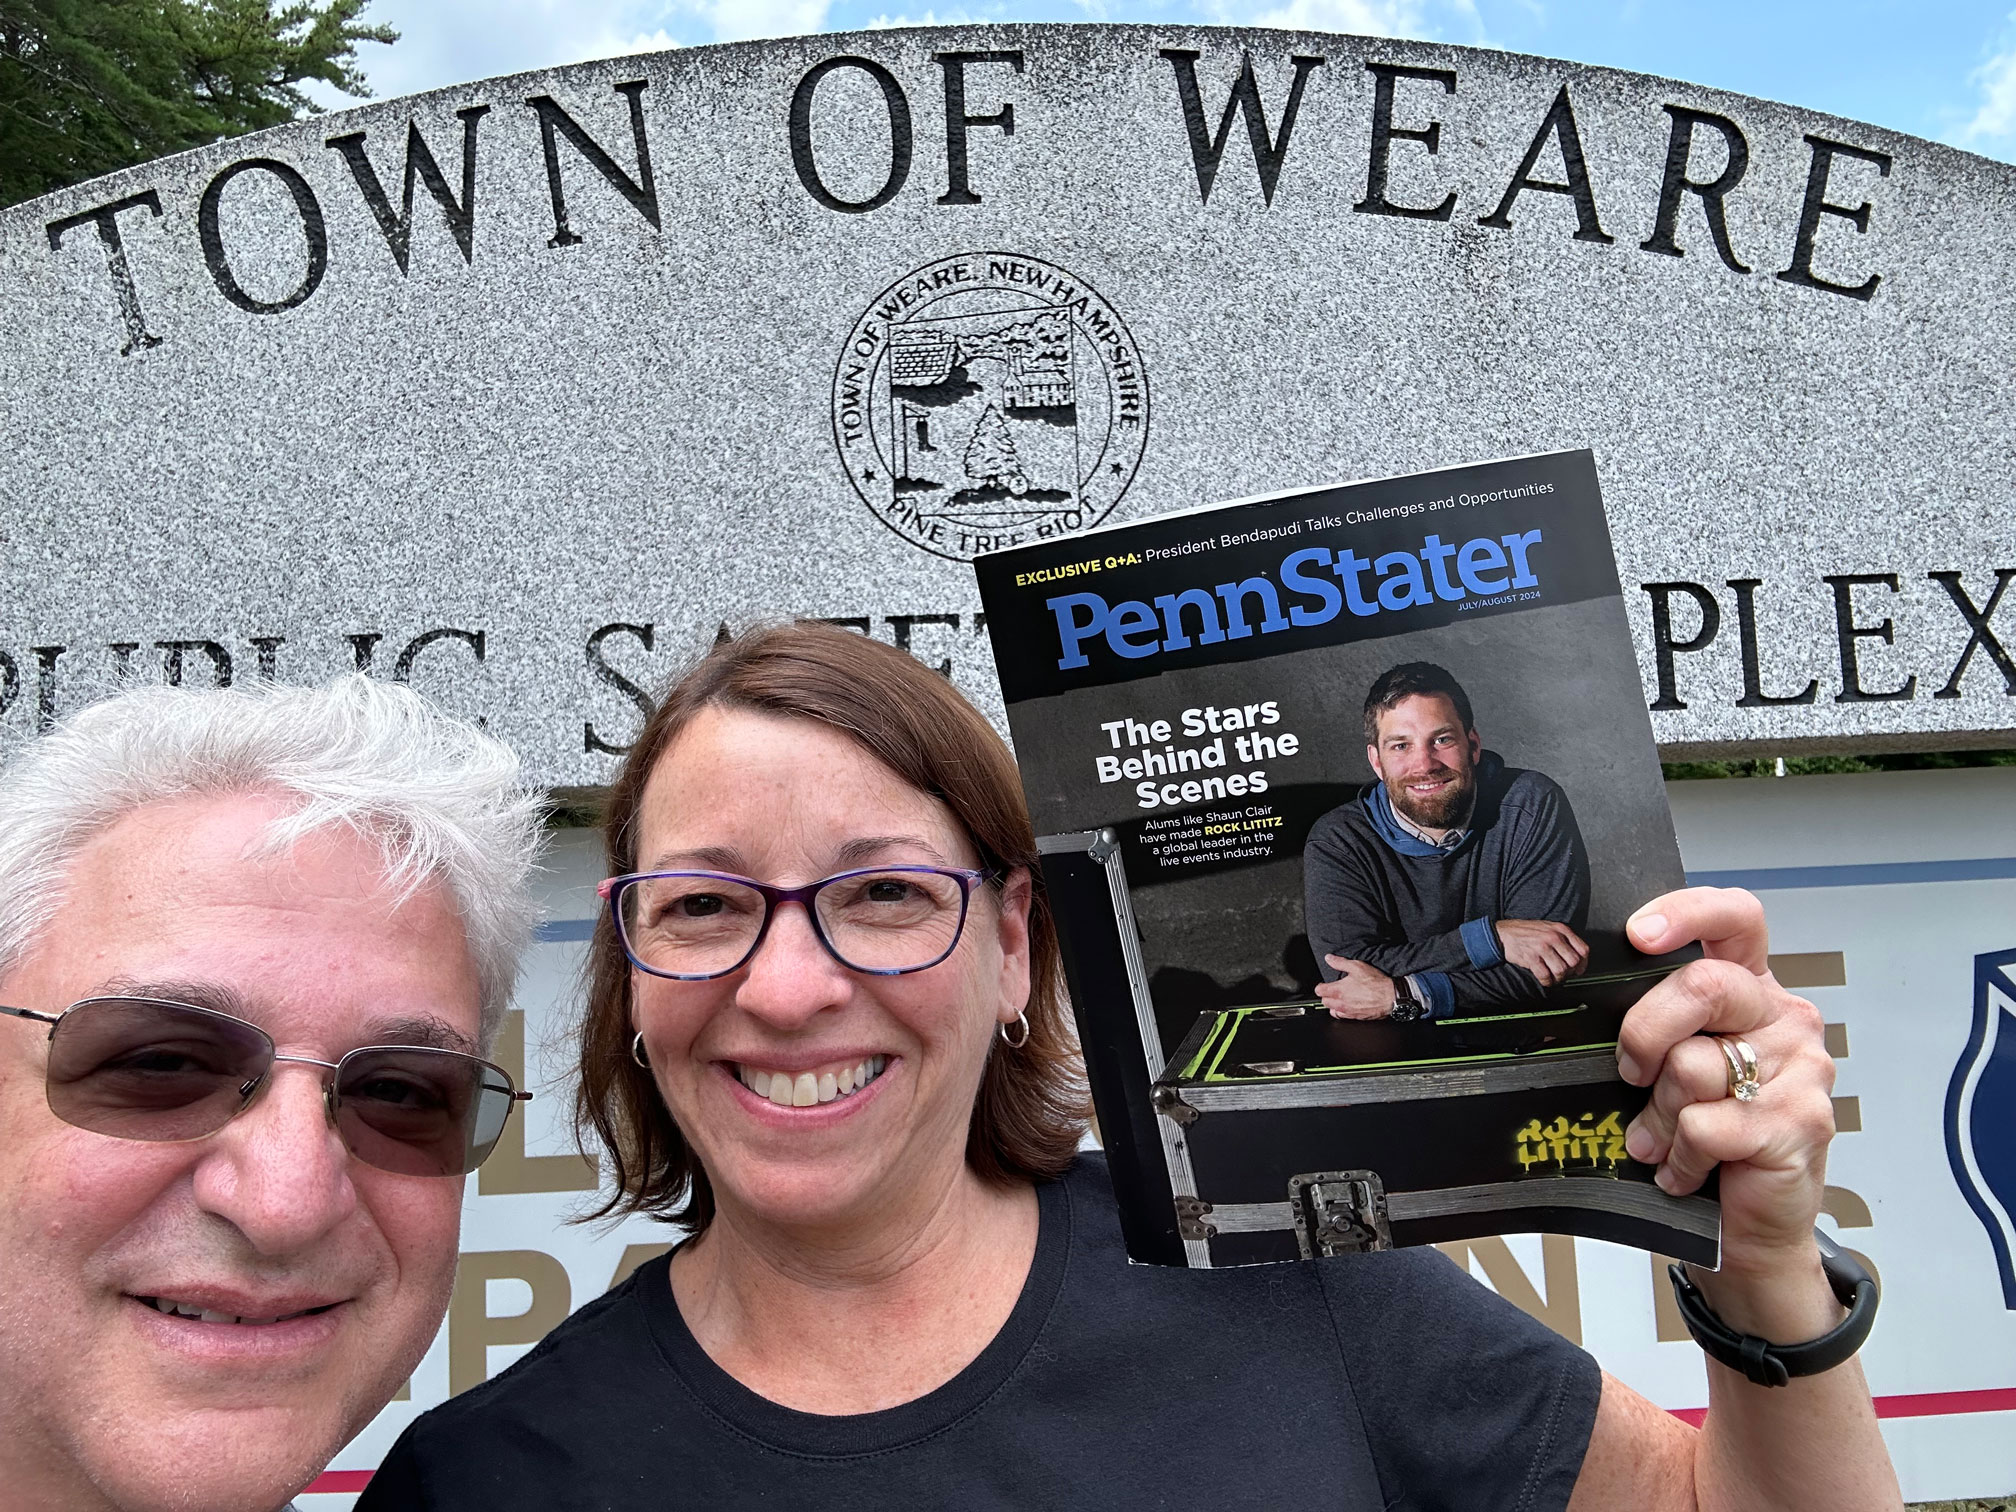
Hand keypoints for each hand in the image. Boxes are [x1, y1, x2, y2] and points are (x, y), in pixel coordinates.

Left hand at [1317, 956, 1396, 1018]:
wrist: (1390, 996)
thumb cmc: (1375, 982)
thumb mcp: (1357, 966)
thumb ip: (1340, 963)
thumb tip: (1329, 959)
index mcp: (1339, 990)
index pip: (1319, 991)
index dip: (1320, 986)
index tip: (1323, 984)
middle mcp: (1341, 1003)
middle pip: (1324, 1002)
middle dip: (1326, 996)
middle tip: (1332, 990)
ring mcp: (1348, 1012)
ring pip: (1332, 1011)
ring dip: (1333, 1005)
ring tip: (1339, 998)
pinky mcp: (1356, 1017)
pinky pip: (1343, 1017)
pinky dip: (1342, 1012)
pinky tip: (1347, 1006)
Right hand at [1495, 918, 1589, 985]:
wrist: (1503, 933)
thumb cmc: (1526, 932)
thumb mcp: (1548, 927)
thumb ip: (1563, 938)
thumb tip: (1576, 956)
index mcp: (1560, 929)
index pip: (1583, 949)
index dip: (1583, 963)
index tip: (1578, 970)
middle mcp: (1553, 937)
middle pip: (1573, 962)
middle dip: (1570, 972)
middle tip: (1563, 974)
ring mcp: (1542, 947)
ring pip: (1561, 970)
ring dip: (1558, 978)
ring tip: (1553, 977)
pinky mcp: (1532, 957)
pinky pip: (1546, 976)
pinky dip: (1547, 982)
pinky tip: (1544, 979)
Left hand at [1619, 888, 1838, 1334]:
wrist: (1752, 1224)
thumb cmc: (1707, 1135)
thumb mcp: (1676, 1066)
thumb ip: (1659, 1025)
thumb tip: (1583, 997)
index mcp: (1752, 990)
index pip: (1736, 917)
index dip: (1686, 913)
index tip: (1637, 935)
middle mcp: (1785, 1018)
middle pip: (1703, 986)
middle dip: (1644, 1032)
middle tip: (1629, 1073)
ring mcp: (1802, 1070)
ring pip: (1694, 1067)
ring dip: (1658, 1116)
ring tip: (1661, 1141)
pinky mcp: (1800, 1123)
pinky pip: (1706, 1127)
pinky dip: (1679, 1157)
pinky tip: (1683, 1170)